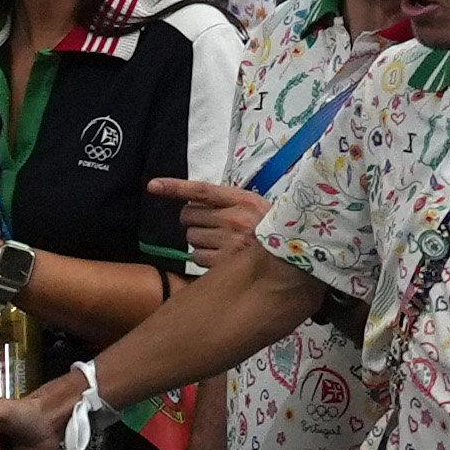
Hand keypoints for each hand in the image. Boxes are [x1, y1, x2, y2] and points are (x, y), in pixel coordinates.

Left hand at [151, 172, 270, 278]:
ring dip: (200, 240)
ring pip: (191, 237)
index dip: (175, 187)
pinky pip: (197, 257)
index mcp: (244, 201)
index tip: (153, 186)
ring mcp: (229, 242)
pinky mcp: (224, 263)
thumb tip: (193, 204)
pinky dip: (205, 257)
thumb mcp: (259, 208)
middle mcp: (234, 219)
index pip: (202, 190)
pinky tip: (221, 257)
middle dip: (194, 221)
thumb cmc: (275, 230)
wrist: (297, 257)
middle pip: (188, 216)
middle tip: (211, 226)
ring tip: (221, 243)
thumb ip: (230, 203)